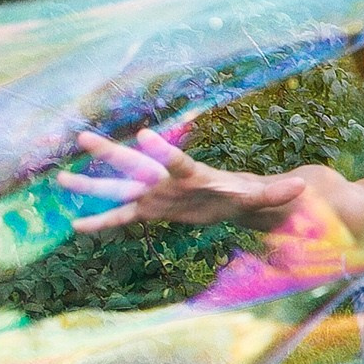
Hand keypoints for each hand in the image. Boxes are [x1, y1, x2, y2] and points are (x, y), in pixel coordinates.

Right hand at [60, 128, 305, 231]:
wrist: (233, 198)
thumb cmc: (245, 194)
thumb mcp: (261, 196)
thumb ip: (278, 192)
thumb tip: (302, 187)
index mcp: (193, 175)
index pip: (177, 161)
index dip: (163, 150)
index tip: (145, 135)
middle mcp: (167, 181)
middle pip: (136, 165)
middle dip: (111, 153)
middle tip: (83, 137)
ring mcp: (155, 195)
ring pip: (119, 188)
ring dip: (92, 185)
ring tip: (61, 179)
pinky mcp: (151, 212)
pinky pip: (122, 217)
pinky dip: (102, 222)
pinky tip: (77, 228)